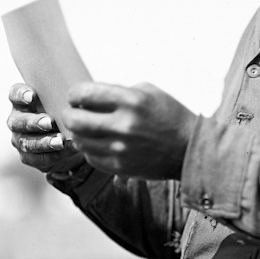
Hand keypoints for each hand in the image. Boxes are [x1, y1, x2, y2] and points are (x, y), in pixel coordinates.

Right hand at [7, 83, 84, 172]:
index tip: (32, 95)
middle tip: (49, 122)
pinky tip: (66, 150)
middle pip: (18, 121)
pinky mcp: (29, 157)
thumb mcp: (63, 102)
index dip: (20, 94)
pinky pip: (38, 159)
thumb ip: (65, 96)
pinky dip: (54, 155)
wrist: (68, 140)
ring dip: (44, 142)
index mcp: (23, 102)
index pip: (15, 94)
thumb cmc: (64, 113)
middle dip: (33, 122)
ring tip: (60, 141)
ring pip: (27, 142)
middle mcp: (18, 121)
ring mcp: (21, 140)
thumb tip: (81, 95)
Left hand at [63, 81, 197, 179]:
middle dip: (69, 113)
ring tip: (87, 128)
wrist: (189, 148)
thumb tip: (90, 97)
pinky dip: (90, 149)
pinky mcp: (120, 167)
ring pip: (79, 140)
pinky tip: (99, 143)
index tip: (76, 96)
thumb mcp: (149, 92)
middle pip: (74, 119)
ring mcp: (120, 149)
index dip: (75, 93)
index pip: (85, 93)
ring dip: (78, 132)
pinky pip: (91, 157)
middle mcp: (124, 125)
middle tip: (74, 112)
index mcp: (132, 101)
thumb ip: (118, 92)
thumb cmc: (170, 116)